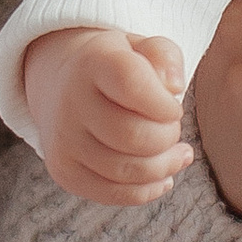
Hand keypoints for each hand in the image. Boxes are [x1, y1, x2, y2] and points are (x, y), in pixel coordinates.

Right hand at [21, 25, 190, 206]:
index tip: (174, 106)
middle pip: (134, 136)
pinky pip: (114, 194)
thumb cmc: (118, 68)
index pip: (132, 84)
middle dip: (168, 137)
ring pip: (127, 170)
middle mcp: (71, 101)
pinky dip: (147, 190)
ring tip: (177, 153)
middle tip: (172, 128)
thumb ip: (166, 57)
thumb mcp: (143, 47)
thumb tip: (174, 86)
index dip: (164, 103)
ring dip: (164, 166)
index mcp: (93, 63)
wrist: (64, 85)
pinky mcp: (64, 171)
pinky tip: (163, 175)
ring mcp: (64, 140)